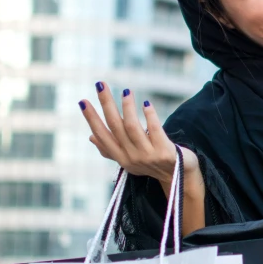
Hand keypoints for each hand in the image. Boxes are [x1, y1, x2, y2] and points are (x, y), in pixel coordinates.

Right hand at [79, 82, 198, 184]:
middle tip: (100, 85)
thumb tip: (91, 137)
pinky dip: (150, 116)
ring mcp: (148, 156)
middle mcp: (132, 158)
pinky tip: (146, 104)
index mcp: (121, 158)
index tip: (83, 101)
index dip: (91, 119)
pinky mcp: (164, 153)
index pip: (102, 136)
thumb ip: (112, 150)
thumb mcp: (131, 160)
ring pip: (133, 128)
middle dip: (106, 104)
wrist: (180, 178)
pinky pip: (155, 130)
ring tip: (126, 92)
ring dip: (128, 108)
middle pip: (116, 127)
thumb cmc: (154, 164)